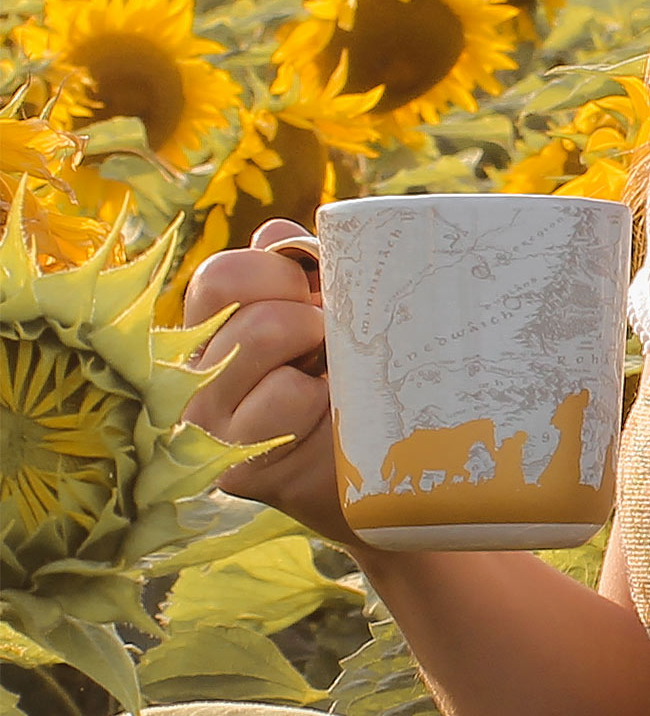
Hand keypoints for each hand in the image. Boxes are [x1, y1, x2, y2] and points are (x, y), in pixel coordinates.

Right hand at [181, 219, 353, 546]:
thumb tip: (278, 234)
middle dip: (310, 314)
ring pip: (263, 331)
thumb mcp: (334, 323)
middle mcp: (195, 373)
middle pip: (244, 296)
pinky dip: (321, 400)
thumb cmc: (360, 390)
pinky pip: (283, 394)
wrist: (387, 481)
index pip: (221, 275)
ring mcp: (206, 420)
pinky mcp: (232, 461)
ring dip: (319, 350)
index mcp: (212, 331)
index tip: (319, 298)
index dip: (280, 272)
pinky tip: (328, 422)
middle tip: (332, 350)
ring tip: (333, 383)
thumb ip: (304, 272)